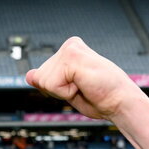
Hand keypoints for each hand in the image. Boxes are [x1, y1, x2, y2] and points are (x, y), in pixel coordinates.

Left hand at [26, 37, 143, 121]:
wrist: (120, 102)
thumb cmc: (100, 97)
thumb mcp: (67, 90)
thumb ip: (47, 81)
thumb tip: (29, 75)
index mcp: (69, 50)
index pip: (41, 76)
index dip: (56, 91)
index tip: (79, 88)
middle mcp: (69, 46)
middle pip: (40, 78)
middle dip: (57, 91)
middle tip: (82, 88)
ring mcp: (69, 49)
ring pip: (44, 82)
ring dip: (62, 92)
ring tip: (84, 86)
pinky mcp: (71, 56)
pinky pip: (51, 85)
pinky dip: (65, 93)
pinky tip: (82, 85)